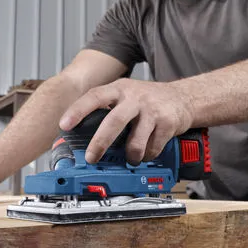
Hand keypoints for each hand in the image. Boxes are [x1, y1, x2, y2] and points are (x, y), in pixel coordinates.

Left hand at [59, 78, 191, 164]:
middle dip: (100, 143)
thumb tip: (79, 133)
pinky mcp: (167, 123)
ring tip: (130, 158)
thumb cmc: (147, 100)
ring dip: (130, 155)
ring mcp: (152, 110)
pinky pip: (152, 148)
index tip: (64, 125)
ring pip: (135, 142)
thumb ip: (106, 108)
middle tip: (92, 158)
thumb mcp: (125, 95)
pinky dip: (147, 156)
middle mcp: (134, 97)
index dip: (77, 111)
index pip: (94, 97)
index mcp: (119, 89)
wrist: (183, 98)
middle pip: (114, 121)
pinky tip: (147, 152)